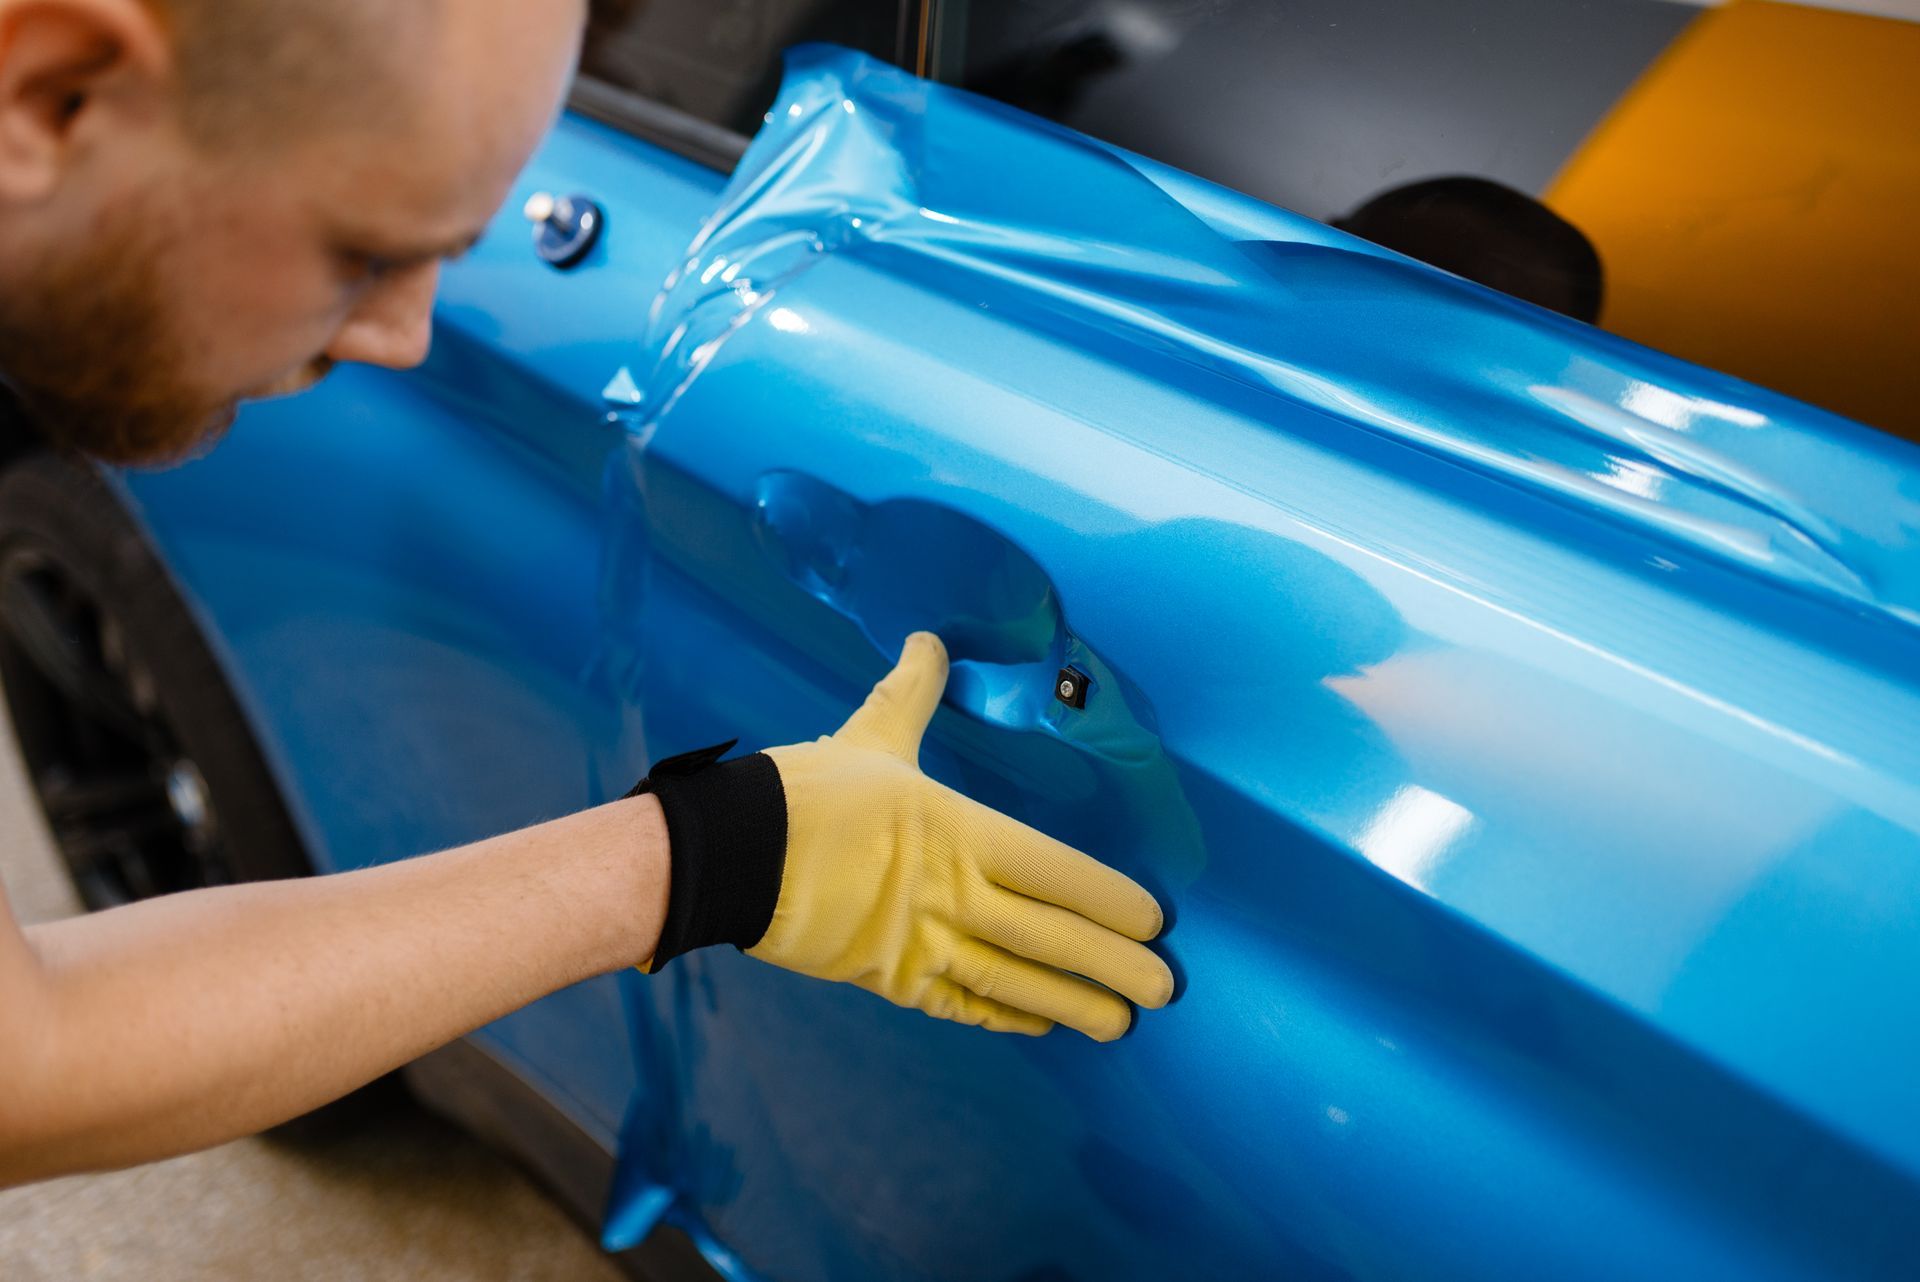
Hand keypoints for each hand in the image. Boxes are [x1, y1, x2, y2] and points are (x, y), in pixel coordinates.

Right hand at [636, 633, 1173, 1040]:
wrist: (731, 853)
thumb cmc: (807, 790)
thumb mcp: (871, 734)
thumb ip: (912, 691)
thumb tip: (930, 640)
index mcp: (958, 830)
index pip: (1056, 870)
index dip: (1108, 899)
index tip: (1153, 919)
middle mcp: (951, 893)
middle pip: (1050, 937)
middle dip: (1112, 967)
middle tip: (1164, 990)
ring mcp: (921, 942)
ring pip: (1013, 982)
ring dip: (1072, 1004)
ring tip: (1120, 1024)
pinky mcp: (888, 977)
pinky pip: (959, 1003)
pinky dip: (1002, 1016)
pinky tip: (1039, 1025)